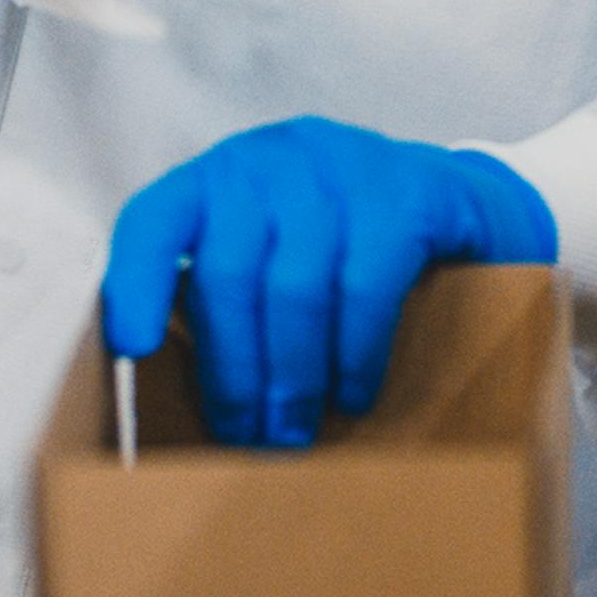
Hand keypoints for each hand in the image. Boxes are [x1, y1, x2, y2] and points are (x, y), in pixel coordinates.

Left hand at [102, 117, 556, 447]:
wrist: (464, 204)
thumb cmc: (347, 251)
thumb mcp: (277, 255)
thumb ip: (231, 302)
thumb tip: (191, 412)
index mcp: (223, 178)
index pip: (157, 218)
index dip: (135, 281)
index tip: (133, 349)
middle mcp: (274, 158)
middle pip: (230, 271)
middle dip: (235, 370)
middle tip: (247, 439)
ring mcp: (342, 165)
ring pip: (296, 284)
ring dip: (293, 375)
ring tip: (294, 433)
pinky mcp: (408, 190)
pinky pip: (366, 284)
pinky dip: (354, 352)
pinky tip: (354, 394)